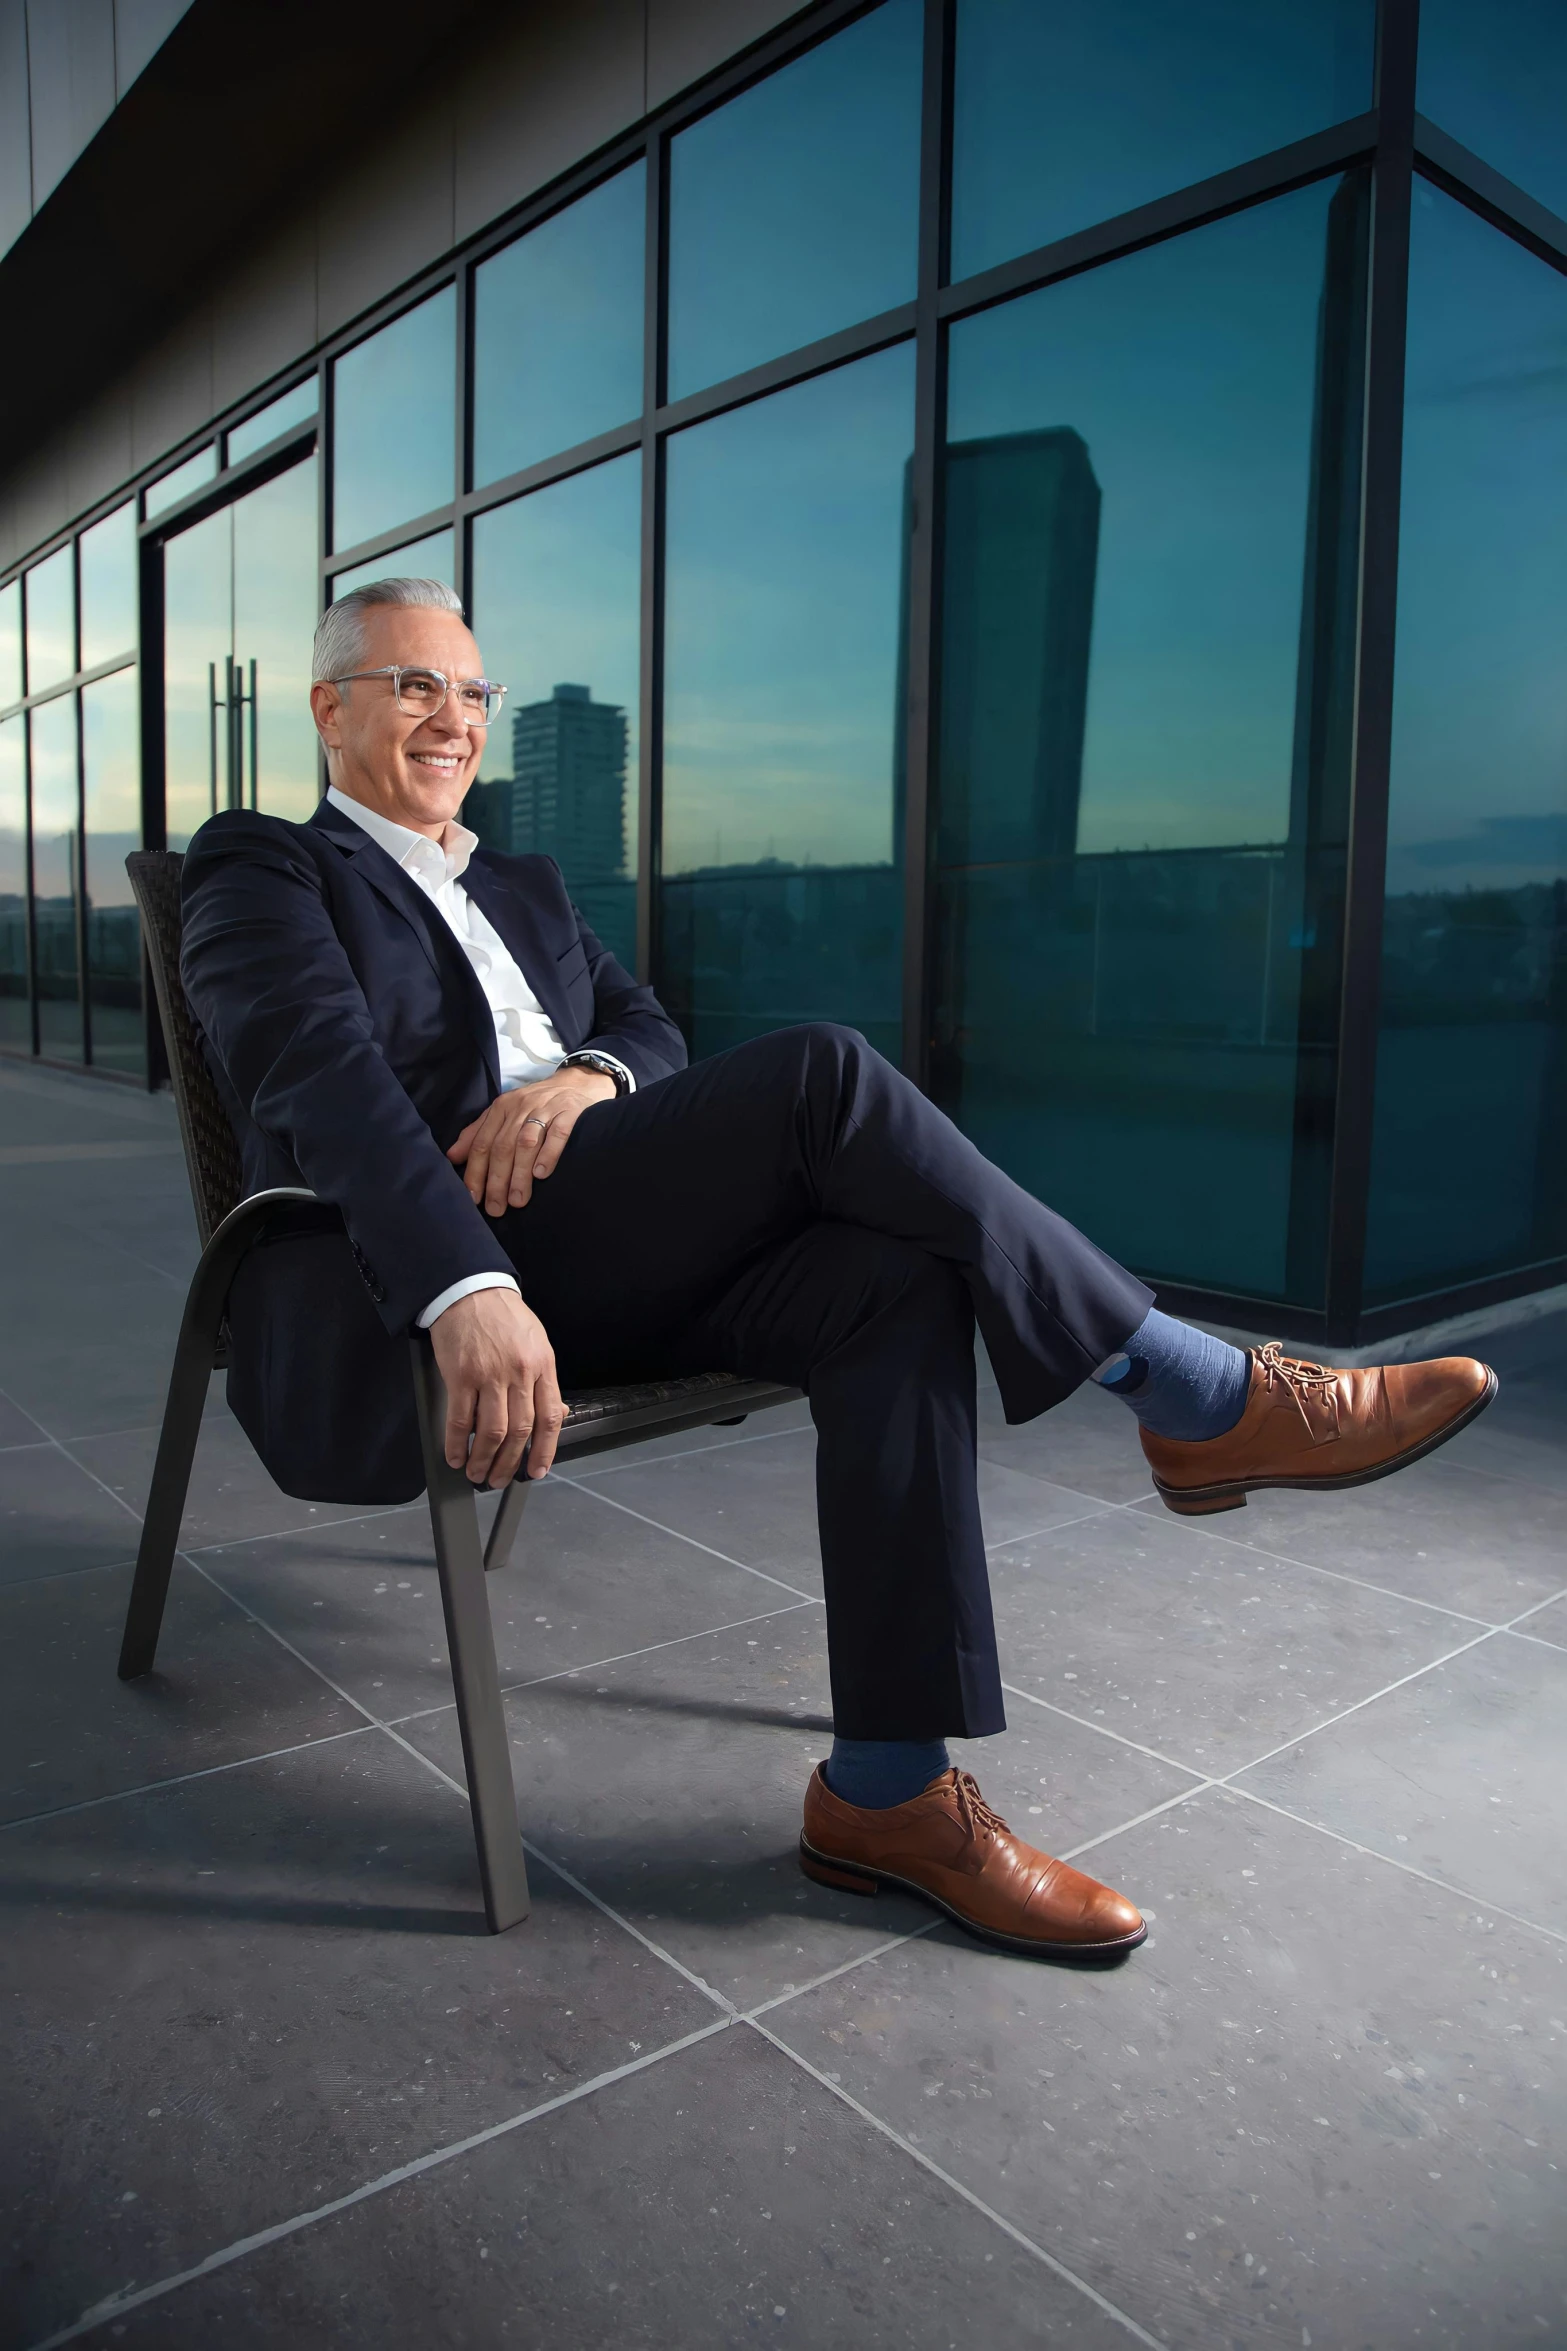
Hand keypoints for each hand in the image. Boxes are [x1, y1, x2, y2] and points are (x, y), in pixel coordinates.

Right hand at [429, 1287, 564, 1486]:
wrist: (469, 1290)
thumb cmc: (502, 1315)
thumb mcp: (536, 1342)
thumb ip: (544, 1379)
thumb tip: (555, 1413)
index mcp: (541, 1366)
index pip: (549, 1418)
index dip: (545, 1450)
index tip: (538, 1470)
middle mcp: (518, 1373)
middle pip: (519, 1431)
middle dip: (511, 1463)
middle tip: (501, 1479)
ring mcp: (489, 1375)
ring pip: (492, 1432)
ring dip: (484, 1459)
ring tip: (477, 1472)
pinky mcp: (460, 1376)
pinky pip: (461, 1420)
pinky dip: (458, 1443)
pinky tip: (456, 1455)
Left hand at [446, 1066, 615, 1215]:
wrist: (577, 1082)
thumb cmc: (536, 1104)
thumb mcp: (504, 1113)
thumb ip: (478, 1133)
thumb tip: (452, 1157)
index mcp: (501, 1108)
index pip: (483, 1143)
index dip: (475, 1171)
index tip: (473, 1198)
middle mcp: (521, 1107)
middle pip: (503, 1146)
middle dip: (496, 1180)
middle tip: (496, 1208)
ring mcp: (546, 1109)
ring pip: (526, 1143)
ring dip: (519, 1173)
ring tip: (517, 1201)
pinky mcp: (570, 1112)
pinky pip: (557, 1133)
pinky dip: (548, 1153)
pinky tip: (541, 1174)